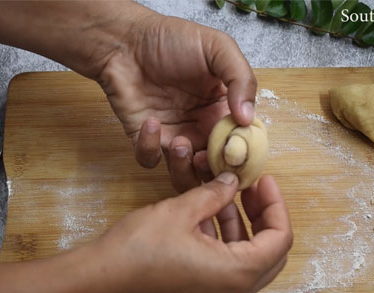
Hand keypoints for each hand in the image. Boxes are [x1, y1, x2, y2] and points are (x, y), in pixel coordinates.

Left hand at [75, 4, 257, 191]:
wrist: (126, 40)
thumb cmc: (172, 40)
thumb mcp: (218, 48)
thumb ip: (241, 79)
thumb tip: (247, 118)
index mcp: (222, 108)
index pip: (240, 140)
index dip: (240, 150)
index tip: (235, 149)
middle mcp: (200, 126)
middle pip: (215, 164)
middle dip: (213, 167)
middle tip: (206, 156)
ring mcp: (173, 135)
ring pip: (184, 172)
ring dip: (184, 166)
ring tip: (179, 143)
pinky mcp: (145, 139)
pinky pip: (150, 159)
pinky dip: (151, 148)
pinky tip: (151, 122)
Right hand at [79, 173, 291, 292]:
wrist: (97, 286)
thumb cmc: (136, 252)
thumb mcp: (180, 211)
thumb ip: (214, 194)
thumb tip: (231, 182)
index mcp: (237, 274)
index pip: (280, 239)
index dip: (275, 205)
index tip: (263, 180)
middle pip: (269, 253)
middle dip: (262, 216)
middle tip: (250, 188)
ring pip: (246, 261)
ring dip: (241, 227)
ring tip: (225, 196)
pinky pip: (225, 271)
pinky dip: (224, 243)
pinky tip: (206, 217)